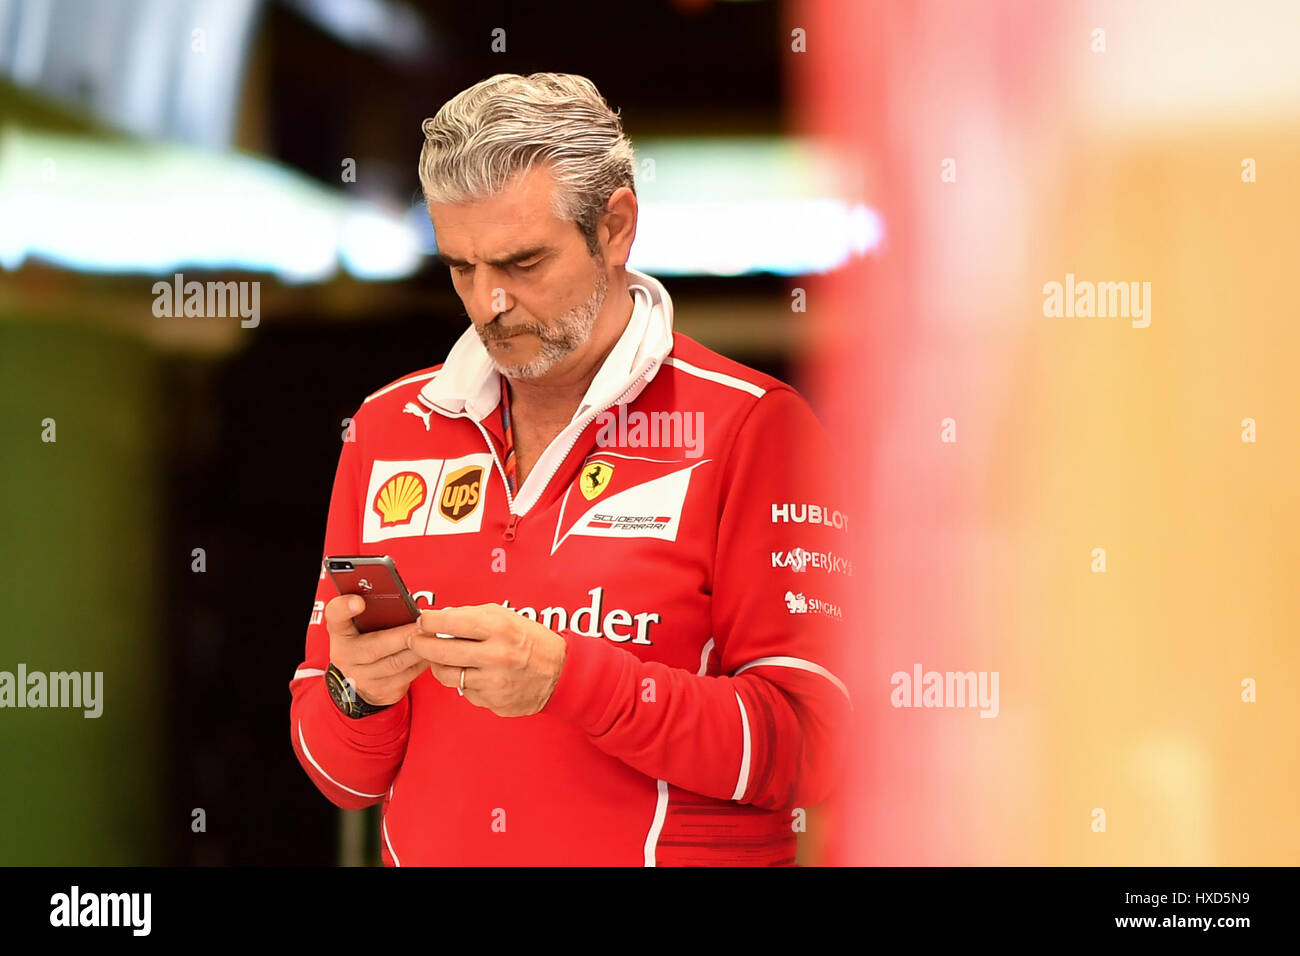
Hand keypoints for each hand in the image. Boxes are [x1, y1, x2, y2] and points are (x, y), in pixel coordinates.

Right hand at [324, 594, 429, 706]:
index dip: (345, 607)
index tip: (358, 601)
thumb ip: (376, 610)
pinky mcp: (379, 691)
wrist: (362, 678)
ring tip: (432, 636)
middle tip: (423, 625)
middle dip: (403, 635)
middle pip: (375, 646)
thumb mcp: (362, 623)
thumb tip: (404, 600)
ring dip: (418, 650)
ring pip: (395, 663)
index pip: (336, 615)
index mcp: (340, 630)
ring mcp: (360, 676)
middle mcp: (345, 655)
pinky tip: (431, 652)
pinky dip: (421, 663)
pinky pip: (406, 677)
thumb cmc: (367, 640)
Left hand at [408, 604, 566, 716]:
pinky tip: (473, 673)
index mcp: (499, 629)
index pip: (450, 622)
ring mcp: (493, 682)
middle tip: (414, 640)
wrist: (561, 674)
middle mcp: (494, 656)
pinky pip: (465, 691)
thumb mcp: (508, 618)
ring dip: (438, 665)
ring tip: (442, 658)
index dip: (428, 621)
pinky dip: (464, 681)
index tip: (422, 620)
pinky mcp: (492, 702)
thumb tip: (442, 617)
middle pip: (440, 651)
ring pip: (446, 675)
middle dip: (420, 644)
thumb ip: (474, 616)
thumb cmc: (533, 642)